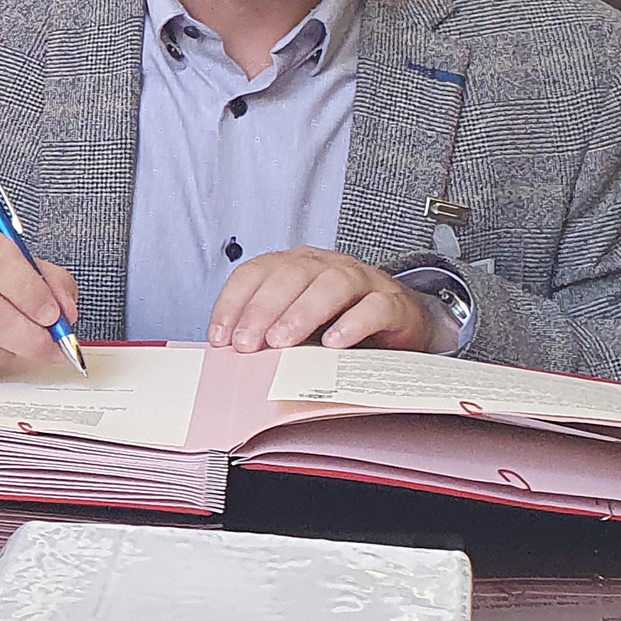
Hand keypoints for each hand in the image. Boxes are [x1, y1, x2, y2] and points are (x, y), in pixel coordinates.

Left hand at [209, 248, 442, 352]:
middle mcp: (327, 266)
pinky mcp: (392, 303)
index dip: (233, 302)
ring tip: (283, 342)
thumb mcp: (298, 325)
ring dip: (302, 313)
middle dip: (262, 310)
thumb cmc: (340, 322)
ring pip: (331, 285)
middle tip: (247, 345)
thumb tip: (230, 354)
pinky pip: (374, 307)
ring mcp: (363, 281)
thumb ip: (267, 332)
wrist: (400, 322)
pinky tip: (334, 344)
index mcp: (296, 266)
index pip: (256, 272)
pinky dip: (353, 324)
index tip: (220, 338)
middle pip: (290, 275)